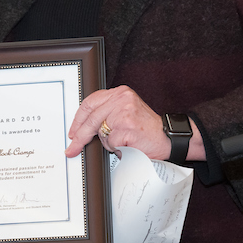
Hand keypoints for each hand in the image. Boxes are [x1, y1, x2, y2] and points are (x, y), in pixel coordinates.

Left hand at [65, 85, 203, 161]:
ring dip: (109, 143)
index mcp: (120, 93)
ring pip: (101, 133)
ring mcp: (124, 113)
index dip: (78, 119)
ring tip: (125, 141)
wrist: (169, 139)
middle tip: (72, 147)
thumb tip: (83, 127)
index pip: (90, 103)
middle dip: (79, 136)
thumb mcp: (127, 112)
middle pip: (91, 118)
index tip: (73, 131)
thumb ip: (109, 112)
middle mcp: (121, 99)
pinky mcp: (126, 128)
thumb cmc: (148, 130)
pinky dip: (117, 149)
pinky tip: (129, 146)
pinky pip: (111, 144)